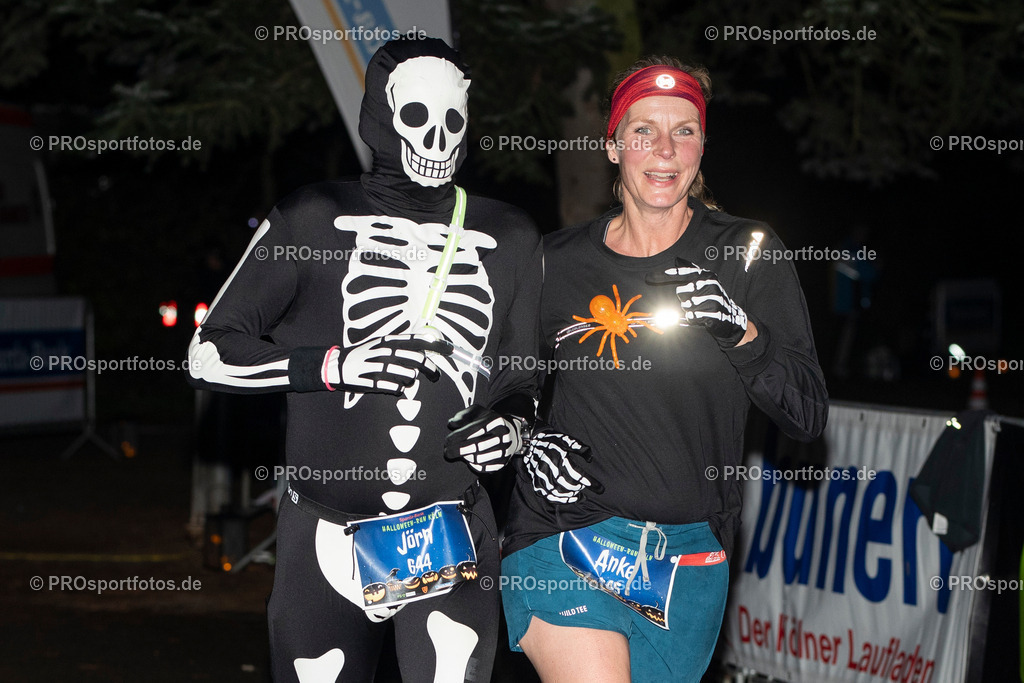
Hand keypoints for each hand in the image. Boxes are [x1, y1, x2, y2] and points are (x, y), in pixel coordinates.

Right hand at [332, 334, 451, 394]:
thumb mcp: (381, 343)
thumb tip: (425, 344)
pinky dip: (399, 389)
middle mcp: (387, 352)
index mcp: (389, 340)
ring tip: (403, 379)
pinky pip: (399, 389)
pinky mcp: (376, 383)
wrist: (339, 366)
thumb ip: (401, 344)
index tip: (450, 350)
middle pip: (420, 361)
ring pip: (411, 376)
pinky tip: (392, 386)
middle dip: (432, 370)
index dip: (437, 345)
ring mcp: (382, 368)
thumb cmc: (364, 354)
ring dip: (411, 380)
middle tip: (435, 376)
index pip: (419, 341)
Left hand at [444, 405, 524, 472]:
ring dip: (465, 458)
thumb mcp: (476, 412)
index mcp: (494, 421)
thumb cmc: (488, 422)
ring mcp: (504, 450)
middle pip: (477, 446)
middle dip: (458, 450)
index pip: (474, 429)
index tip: (447, 441)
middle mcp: (502, 435)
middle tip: (447, 452)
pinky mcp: (503, 462)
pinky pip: (484, 467)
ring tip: (457, 454)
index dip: (458, 436)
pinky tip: (468, 459)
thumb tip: (452, 424)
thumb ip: (463, 415)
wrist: (510, 433)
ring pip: (480, 458)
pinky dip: (473, 465)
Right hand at [524, 429, 602, 503]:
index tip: (600, 489)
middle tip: (584, 488)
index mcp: (560, 457)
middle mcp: (550, 468)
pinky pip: (548, 495)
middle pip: (568, 484)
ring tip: (578, 495)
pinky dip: (559, 500)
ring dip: (571, 496)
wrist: (530, 441)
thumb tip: (590, 459)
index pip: (578, 474)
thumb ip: (580, 447)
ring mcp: (542, 476)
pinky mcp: (537, 481)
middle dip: (579, 488)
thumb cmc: (552, 440)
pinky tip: (567, 499)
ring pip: (559, 492)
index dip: (590, 483)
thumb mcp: (567, 439)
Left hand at [647, 257, 746, 347]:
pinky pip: (692, 316)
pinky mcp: (714, 312)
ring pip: (686, 305)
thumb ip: (690, 273)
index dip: (666, 274)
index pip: (683, 272)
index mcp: (706, 275)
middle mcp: (710, 283)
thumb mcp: (703, 284)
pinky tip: (703, 317)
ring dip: (690, 310)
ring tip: (701, 310)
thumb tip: (677, 259)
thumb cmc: (712, 300)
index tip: (649, 277)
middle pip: (681, 292)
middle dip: (684, 300)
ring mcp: (713, 297)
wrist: (731, 318)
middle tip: (697, 302)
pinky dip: (694, 319)